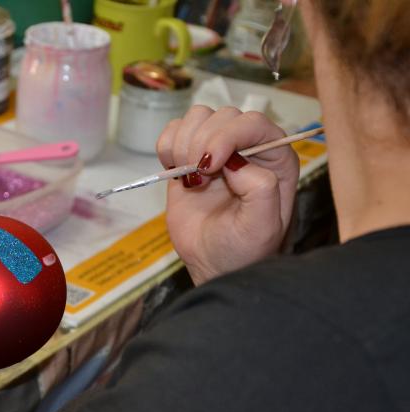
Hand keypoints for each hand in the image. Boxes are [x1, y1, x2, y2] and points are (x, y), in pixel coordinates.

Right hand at [156, 106, 299, 284]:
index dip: (226, 136)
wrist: (212, 264)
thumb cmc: (242, 250)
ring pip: (197, 117)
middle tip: (198, 179)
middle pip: (222, 116)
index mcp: (275, 158)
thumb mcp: (262, 227)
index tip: (208, 166)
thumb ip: (260, 190)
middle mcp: (248, 146)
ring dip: (184, 144)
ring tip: (190, 179)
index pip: (252, 122)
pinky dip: (167, 147)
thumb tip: (235, 162)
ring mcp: (216, 149)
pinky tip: (176, 173)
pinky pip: (173, 131)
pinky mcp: (188, 156)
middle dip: (203, 143)